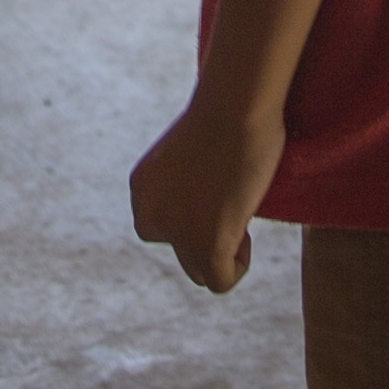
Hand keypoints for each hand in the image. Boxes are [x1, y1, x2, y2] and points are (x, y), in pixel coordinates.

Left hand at [130, 98, 283, 292]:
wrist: (237, 106)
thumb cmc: (229, 110)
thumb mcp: (194, 148)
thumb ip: (189, 180)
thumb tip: (210, 205)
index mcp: (142, 188)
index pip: (164, 226)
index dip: (196, 216)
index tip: (220, 190)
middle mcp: (149, 213)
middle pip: (181, 251)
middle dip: (208, 237)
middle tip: (233, 203)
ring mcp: (175, 233)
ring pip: (199, 270)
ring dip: (223, 251)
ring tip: (240, 215)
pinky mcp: (205, 246)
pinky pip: (219, 282)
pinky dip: (238, 265)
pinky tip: (247, 233)